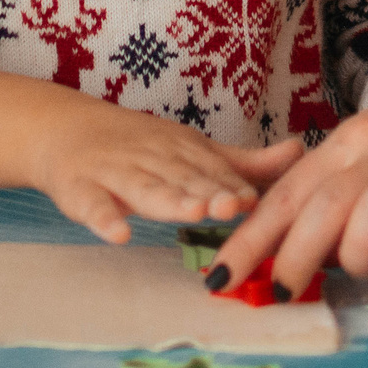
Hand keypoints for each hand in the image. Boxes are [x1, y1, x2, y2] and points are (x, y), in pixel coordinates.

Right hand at [32, 95, 303, 245]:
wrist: (67, 132)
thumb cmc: (141, 149)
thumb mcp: (193, 152)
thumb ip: (243, 162)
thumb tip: (300, 152)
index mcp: (182, 151)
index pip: (210, 170)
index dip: (231, 185)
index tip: (255, 201)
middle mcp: (153, 159)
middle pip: (181, 179)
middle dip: (207, 192)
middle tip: (232, 206)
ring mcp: (115, 173)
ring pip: (144, 188)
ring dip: (167, 200)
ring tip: (191, 213)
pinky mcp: (81, 189)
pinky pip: (91, 206)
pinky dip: (103, 219)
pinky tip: (118, 235)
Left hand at [206, 38, 367, 296]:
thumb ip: (337, 186)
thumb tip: (293, 244)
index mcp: (349, 143)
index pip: (288, 193)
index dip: (250, 236)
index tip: (220, 274)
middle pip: (323, 203)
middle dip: (294, 254)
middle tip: (282, 291)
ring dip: (358, 248)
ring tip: (363, 267)